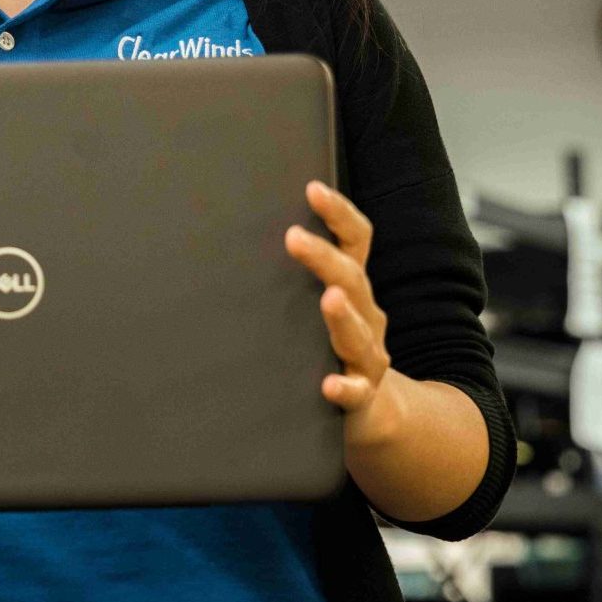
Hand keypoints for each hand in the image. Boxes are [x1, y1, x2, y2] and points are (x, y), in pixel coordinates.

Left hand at [285, 180, 399, 443]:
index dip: (338, 213)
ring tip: (328, 298)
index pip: (355, 240)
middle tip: (293, 237)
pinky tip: (329, 385)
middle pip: (352, 279)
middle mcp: (366, 315)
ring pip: (360, 333)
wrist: (372, 413)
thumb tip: (229, 236)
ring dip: (343, 316)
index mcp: (353, 287)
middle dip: (324, 257)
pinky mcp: (363, 395)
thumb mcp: (314, 305)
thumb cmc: (328, 347)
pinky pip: (357, 392)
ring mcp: (367, 356)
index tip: (313, 189)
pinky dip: (345, 388)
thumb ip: (289, 276)